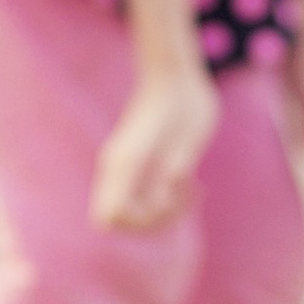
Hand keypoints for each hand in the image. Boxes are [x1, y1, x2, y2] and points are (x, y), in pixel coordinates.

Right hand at [90, 69, 218, 229]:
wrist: (179, 80)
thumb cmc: (166, 107)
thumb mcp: (149, 145)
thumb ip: (134, 180)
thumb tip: (107, 222)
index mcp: (118, 170)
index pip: (108, 219)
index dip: (133, 224)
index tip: (159, 202)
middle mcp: (125, 173)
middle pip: (131, 221)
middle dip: (159, 220)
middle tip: (181, 193)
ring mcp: (142, 170)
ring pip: (149, 212)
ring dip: (173, 210)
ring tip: (191, 186)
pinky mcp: (161, 165)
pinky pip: (163, 198)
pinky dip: (181, 200)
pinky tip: (195, 183)